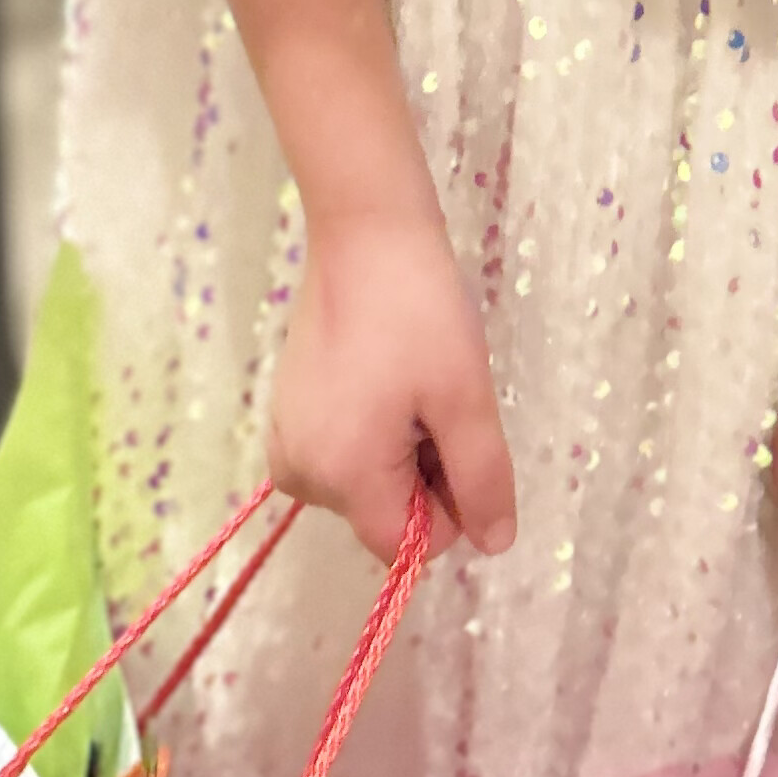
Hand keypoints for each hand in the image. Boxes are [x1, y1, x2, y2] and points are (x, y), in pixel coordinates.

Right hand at [269, 210, 515, 565]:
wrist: (364, 231)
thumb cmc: (420, 312)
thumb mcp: (466, 398)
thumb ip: (482, 481)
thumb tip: (493, 545)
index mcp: (342, 478)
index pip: (412, 543)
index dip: (449, 497)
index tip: (452, 429)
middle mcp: (300, 475)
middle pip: (387, 513)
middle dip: (421, 468)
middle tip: (430, 394)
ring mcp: (285, 443)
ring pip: (367, 484)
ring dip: (398, 447)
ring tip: (405, 379)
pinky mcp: (283, 414)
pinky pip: (340, 454)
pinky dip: (369, 429)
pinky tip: (378, 372)